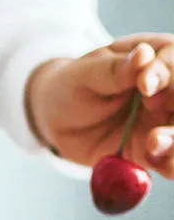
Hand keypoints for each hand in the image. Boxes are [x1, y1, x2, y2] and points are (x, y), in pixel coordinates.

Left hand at [26, 34, 173, 177]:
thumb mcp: (86, 73)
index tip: (145, 85)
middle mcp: (169, 89)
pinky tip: (155, 163)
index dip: (166, 74)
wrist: (56, 119)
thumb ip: (114, 69)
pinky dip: (167, 164)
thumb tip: (142, 55)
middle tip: (154, 125)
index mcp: (158, 57)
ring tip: (153, 143)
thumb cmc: (73, 85)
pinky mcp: (151, 150)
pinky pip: (168, 160)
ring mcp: (162, 121)